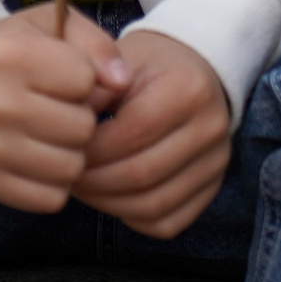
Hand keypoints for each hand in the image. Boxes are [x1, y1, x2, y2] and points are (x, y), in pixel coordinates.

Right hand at [0, 9, 131, 212]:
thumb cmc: (19, 50)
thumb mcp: (55, 26)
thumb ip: (97, 45)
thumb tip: (122, 83)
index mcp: (7, 55)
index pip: (85, 80)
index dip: (86, 78)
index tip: (65, 75)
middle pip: (81, 128)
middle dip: (82, 117)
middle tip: (60, 107)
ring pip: (70, 168)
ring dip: (72, 152)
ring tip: (53, 132)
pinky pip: (50, 199)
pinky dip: (54, 182)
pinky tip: (41, 156)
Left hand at [73, 31, 230, 237]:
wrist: (194, 71)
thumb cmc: (149, 65)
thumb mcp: (121, 58)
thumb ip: (96, 86)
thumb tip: (69, 123)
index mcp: (188, 89)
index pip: (134, 131)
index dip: (93, 146)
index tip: (63, 145)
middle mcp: (211, 129)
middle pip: (143, 173)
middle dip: (94, 180)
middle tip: (66, 172)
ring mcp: (216, 164)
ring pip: (154, 206)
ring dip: (108, 203)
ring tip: (82, 186)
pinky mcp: (211, 189)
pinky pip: (167, 222)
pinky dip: (131, 217)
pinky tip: (110, 196)